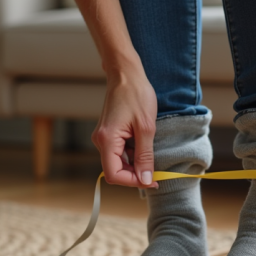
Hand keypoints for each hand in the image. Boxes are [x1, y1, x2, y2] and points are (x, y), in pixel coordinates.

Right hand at [92, 67, 158, 187]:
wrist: (126, 74)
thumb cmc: (136, 95)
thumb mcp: (146, 128)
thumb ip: (145, 156)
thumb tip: (145, 179)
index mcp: (106, 140)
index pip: (114, 174)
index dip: (132, 182)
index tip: (152, 180)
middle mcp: (100, 141)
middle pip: (115, 170)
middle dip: (135, 174)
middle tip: (156, 173)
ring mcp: (103, 137)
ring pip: (118, 162)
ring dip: (135, 164)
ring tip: (151, 155)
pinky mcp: (109, 134)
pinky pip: (119, 152)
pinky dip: (132, 154)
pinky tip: (144, 145)